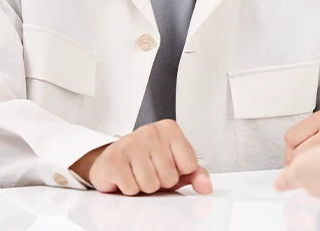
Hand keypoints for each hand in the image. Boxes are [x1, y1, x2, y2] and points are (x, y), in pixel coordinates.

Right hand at [70, 119, 212, 195]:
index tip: (167, 165)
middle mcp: (151, 132)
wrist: (113, 161)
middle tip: (149, 171)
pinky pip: (132, 188)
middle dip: (160, 181)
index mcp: (170, 129)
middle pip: (170, 177)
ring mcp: (131, 143)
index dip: (178, 172)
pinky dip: (129, 189)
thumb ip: (195, 174)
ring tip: (138, 174)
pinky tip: (126, 177)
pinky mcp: (114, 159)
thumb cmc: (147, 162)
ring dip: (144, 186)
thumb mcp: (175, 166)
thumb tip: (206, 186)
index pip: (189, 165)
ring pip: (151, 185)